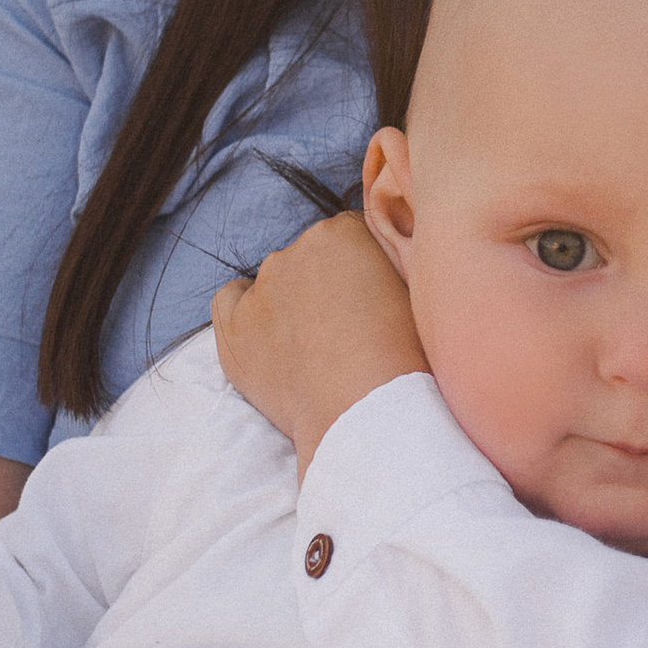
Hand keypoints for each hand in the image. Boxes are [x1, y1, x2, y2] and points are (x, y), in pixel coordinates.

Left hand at [214, 212, 426, 480]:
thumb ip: (396, 260)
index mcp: (341, 234)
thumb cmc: (406, 358)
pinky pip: (229, 302)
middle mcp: (293, 252)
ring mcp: (259, 291)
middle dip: (327, 283)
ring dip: (291, 301)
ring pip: (275, 282)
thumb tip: (392, 253)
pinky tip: (271, 335)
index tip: (373, 297)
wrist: (366, 414)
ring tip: (316, 345)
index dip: (364, 267)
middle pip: (310, 257)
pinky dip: (246, 312)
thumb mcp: (418, 293)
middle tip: (349, 327)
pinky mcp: (233, 330)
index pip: (350, 234)